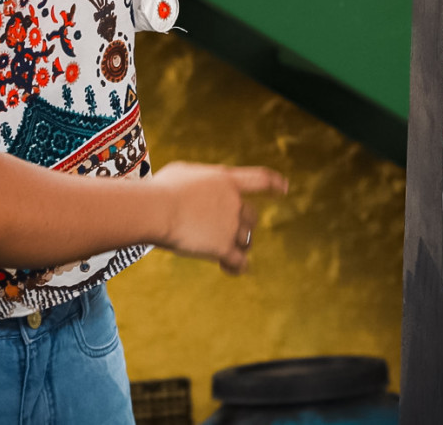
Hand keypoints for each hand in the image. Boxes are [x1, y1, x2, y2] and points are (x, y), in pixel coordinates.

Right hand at [147, 161, 287, 273]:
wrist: (158, 209)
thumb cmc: (161, 189)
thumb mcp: (182, 173)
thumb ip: (196, 182)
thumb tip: (194, 191)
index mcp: (226, 180)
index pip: (259, 179)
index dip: (274, 183)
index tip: (284, 188)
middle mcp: (234, 202)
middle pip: (252, 217)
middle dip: (244, 225)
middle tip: (227, 232)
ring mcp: (231, 225)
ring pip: (246, 239)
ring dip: (238, 245)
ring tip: (222, 252)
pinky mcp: (223, 248)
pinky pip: (239, 262)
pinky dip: (237, 267)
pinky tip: (231, 269)